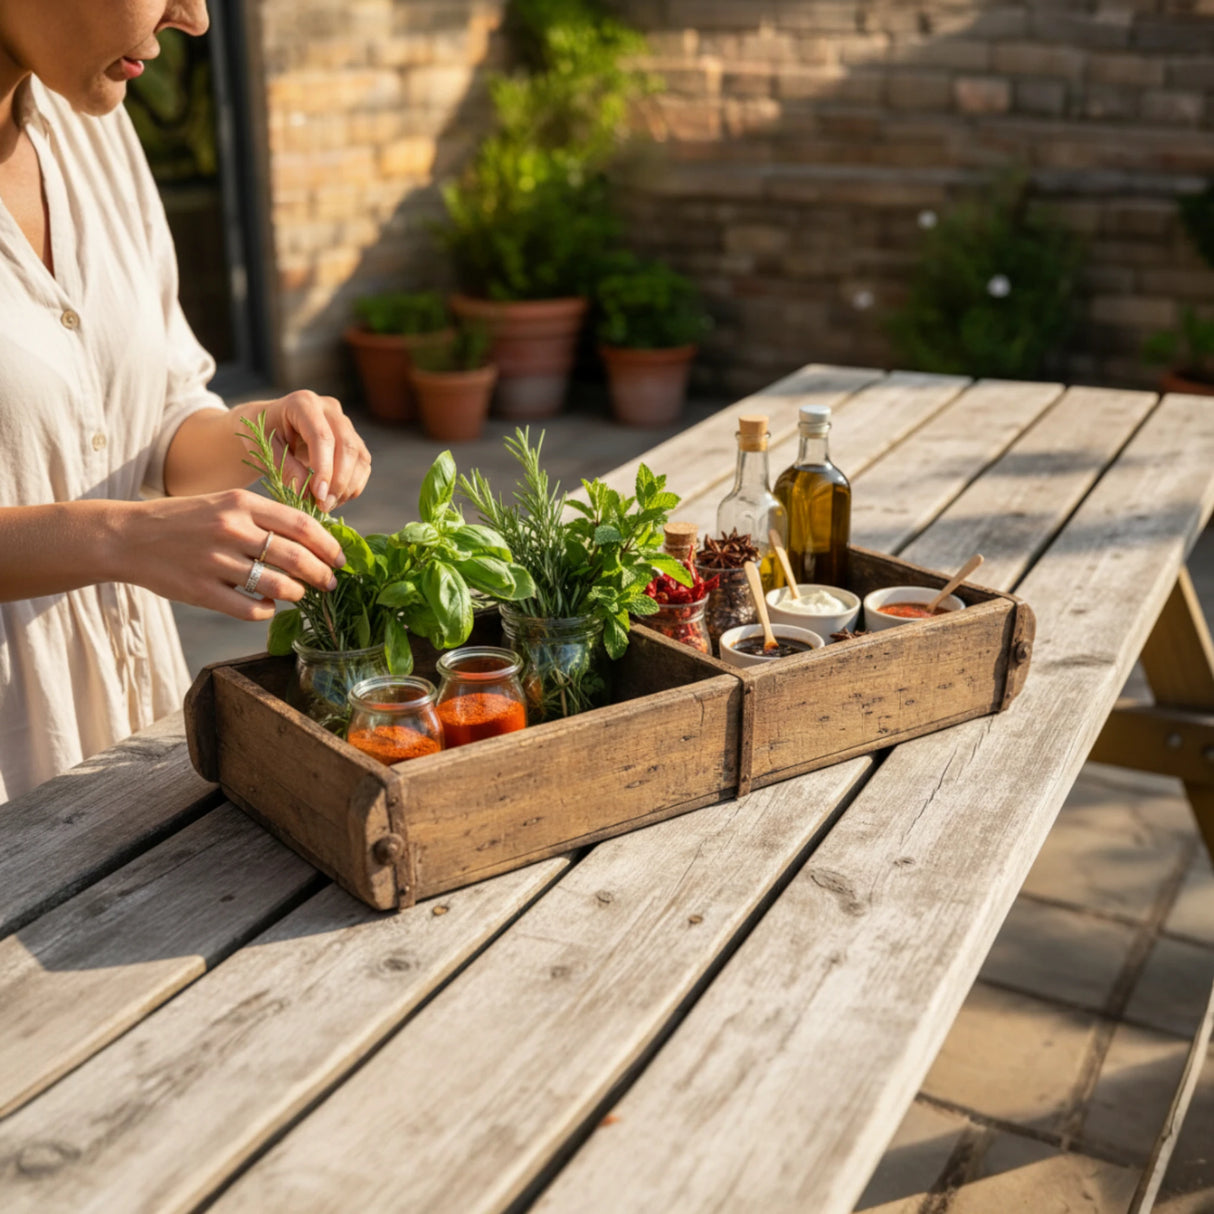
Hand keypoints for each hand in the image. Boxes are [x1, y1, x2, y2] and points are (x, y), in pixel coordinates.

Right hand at [118, 491, 347, 620]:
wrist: (126, 537)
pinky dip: (267, 611)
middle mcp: (230, 529)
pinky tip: (268, 607)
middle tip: (331, 583)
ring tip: (301, 594)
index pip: (301, 524)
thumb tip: (312, 538)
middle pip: (296, 556)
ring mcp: (215, 561)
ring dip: (298, 594)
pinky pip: (251, 609)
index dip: (329, 545)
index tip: (340, 558)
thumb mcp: (224, 503)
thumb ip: (263, 517)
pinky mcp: (201, 591)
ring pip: (278, 586)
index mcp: (240, 502)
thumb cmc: (183, 520)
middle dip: (322, 573)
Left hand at [255, 391, 372, 513]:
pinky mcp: (354, 440)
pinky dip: (352, 486)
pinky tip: (334, 499)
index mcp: (303, 403)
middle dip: (338, 481)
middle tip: (322, 506)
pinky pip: (363, 465)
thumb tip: (307, 494)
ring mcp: (345, 423)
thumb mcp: (263, 450)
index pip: (322, 437)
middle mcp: (329, 408)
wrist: (270, 427)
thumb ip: (285, 469)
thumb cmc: (262, 436)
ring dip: (347, 487)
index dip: (323, 468)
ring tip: (325, 505)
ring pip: (359, 457)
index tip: (317, 495)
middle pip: (346, 446)